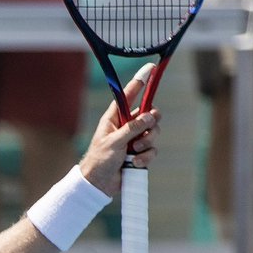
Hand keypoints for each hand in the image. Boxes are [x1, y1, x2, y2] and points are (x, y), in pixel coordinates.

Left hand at [78, 68, 159, 197]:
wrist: (98, 185)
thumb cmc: (99, 160)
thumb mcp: (114, 142)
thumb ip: (133, 128)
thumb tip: (151, 115)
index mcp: (115, 118)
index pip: (129, 95)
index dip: (140, 82)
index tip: (150, 68)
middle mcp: (126, 126)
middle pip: (150, 114)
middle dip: (151, 124)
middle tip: (145, 131)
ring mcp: (134, 140)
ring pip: (153, 133)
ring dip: (147, 143)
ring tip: (133, 152)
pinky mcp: (139, 154)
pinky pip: (152, 150)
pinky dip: (145, 157)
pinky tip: (134, 164)